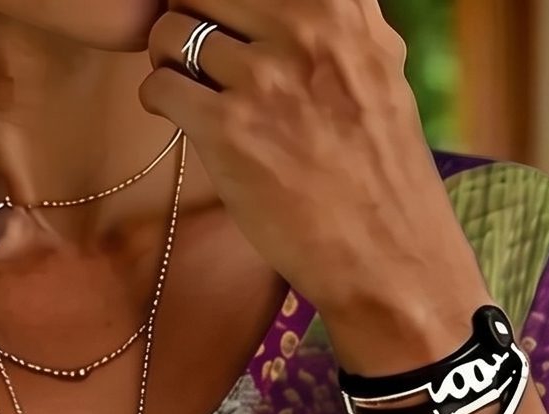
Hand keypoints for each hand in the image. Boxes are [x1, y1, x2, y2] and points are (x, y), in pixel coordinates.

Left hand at [139, 0, 489, 372]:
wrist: (388, 253)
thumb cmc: (382, 168)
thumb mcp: (380, 64)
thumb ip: (341, 19)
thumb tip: (294, 2)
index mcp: (341, 3)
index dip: (224, 1)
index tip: (225, 22)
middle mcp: (303, 27)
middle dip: (190, 18)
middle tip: (200, 58)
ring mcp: (264, 78)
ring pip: (171, 34)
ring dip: (169, 62)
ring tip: (192, 90)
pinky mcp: (230, 131)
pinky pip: (160, 87)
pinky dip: (159, 99)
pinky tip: (181, 117)